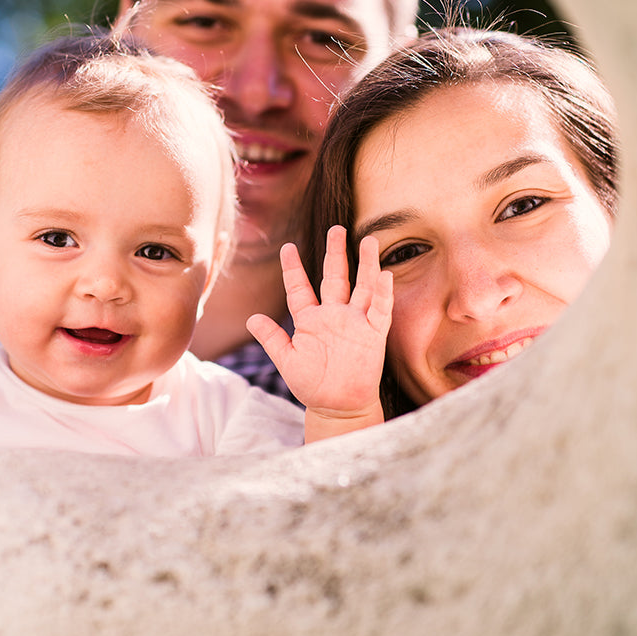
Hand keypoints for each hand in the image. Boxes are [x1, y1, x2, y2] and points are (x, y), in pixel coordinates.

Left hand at [247, 226, 392, 438]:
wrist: (337, 407)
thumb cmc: (312, 385)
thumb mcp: (287, 361)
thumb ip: (272, 338)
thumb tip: (251, 319)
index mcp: (310, 320)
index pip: (300, 288)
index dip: (294, 268)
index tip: (288, 247)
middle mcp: (334, 315)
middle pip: (335, 277)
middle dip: (335, 253)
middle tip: (336, 228)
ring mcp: (355, 323)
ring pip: (362, 287)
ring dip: (367, 265)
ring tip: (370, 241)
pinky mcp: (373, 335)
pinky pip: (379, 311)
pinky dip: (382, 294)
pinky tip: (384, 275)